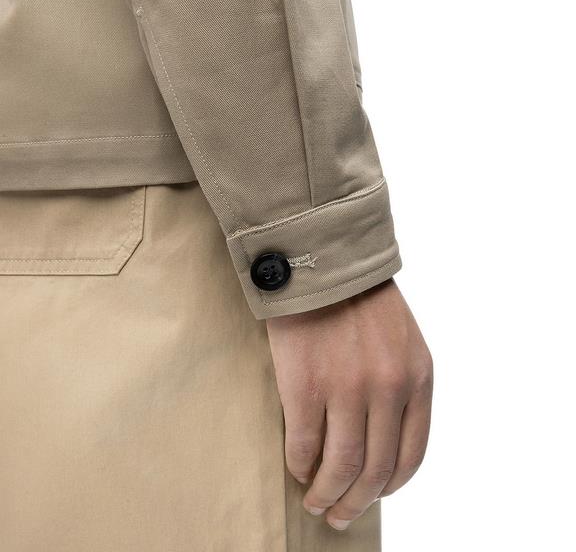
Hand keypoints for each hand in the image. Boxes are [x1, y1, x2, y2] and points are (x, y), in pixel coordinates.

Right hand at [266, 278, 432, 530]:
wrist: (319, 260)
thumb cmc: (359, 297)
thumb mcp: (402, 339)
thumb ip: (401, 385)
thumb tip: (382, 441)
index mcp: (417, 378)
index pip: (411, 456)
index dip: (389, 486)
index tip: (372, 495)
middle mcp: (388, 389)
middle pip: (375, 471)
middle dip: (356, 502)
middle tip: (338, 513)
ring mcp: (346, 389)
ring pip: (340, 468)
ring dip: (326, 494)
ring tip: (316, 501)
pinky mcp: (304, 386)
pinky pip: (302, 446)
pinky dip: (299, 466)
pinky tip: (296, 468)